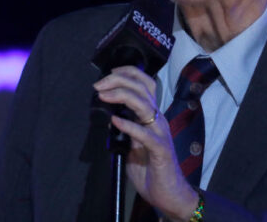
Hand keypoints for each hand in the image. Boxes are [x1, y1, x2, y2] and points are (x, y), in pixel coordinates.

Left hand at [93, 66, 197, 221]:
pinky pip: (145, 135)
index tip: (109, 73)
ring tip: (103, 96)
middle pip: (143, 88)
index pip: (145, 84)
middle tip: (99, 84)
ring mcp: (161, 133)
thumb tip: (108, 116)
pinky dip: (129, 126)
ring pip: (144, 105)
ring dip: (122, 96)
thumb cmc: (149, 169)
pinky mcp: (160, 150)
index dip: (129, 73)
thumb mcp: (132, 144)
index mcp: (152, 115)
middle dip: (119, 80)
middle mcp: (158, 120)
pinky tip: (115, 121)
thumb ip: (124, 129)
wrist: (167, 193)